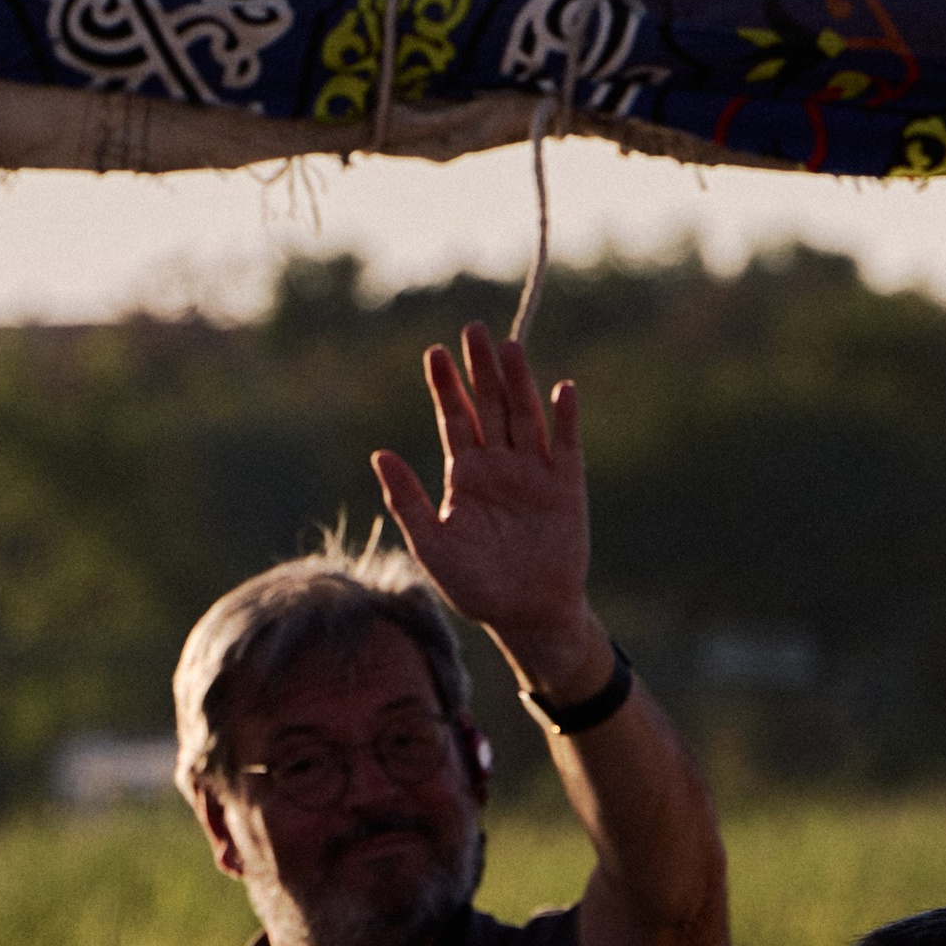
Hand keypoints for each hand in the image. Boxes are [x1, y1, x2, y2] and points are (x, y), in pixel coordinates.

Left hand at [371, 322, 599, 695]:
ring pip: (525, 417)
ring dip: (518, 383)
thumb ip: (406, 500)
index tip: (434, 352)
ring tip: (508, 347)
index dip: (446, 386)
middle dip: (481, 370)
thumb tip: (379, 454)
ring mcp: (535, 473)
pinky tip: (561, 391)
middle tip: (472, 329)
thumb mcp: (432, 544)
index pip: (454, 419)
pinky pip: (566, 446)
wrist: (526, 616)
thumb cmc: (476, 586)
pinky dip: (565, 419)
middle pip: (490, 406)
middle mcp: (500, 465)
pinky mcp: (566, 487)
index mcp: (466, 475)